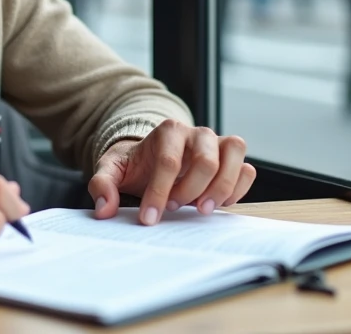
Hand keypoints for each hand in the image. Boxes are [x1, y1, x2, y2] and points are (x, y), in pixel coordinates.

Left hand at [88, 120, 255, 225]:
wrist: (152, 158)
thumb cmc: (135, 165)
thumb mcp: (112, 170)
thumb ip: (103, 185)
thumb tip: (105, 209)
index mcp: (167, 131)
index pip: (168, 161)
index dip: (159, 192)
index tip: (149, 218)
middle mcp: (196, 133)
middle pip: (205, 160)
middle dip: (190, 190)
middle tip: (174, 209)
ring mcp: (217, 144)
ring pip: (234, 155)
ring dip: (221, 188)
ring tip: (201, 209)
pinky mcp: (230, 160)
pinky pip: (247, 169)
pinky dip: (238, 189)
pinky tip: (218, 204)